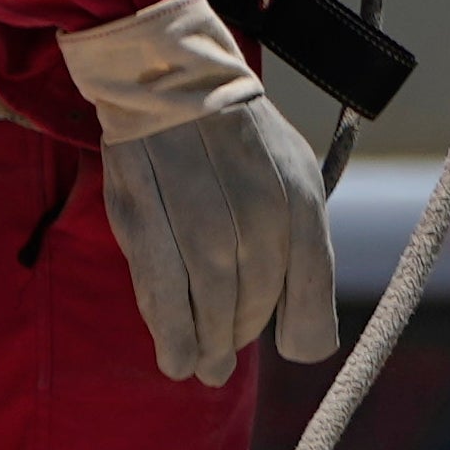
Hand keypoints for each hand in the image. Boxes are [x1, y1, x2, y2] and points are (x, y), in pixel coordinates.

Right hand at [57, 0, 338, 380]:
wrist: (174, 79)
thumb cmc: (243, 144)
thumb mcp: (294, 182)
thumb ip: (305, 251)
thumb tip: (306, 337)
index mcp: (298, 194)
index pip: (307, 277)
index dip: (298, 323)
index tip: (286, 349)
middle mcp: (253, 200)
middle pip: (253, 292)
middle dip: (240, 334)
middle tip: (222, 364)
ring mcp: (196, 202)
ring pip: (207, 292)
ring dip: (206, 341)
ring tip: (200, 370)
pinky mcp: (143, 205)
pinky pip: (159, 277)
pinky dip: (169, 324)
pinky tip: (174, 356)